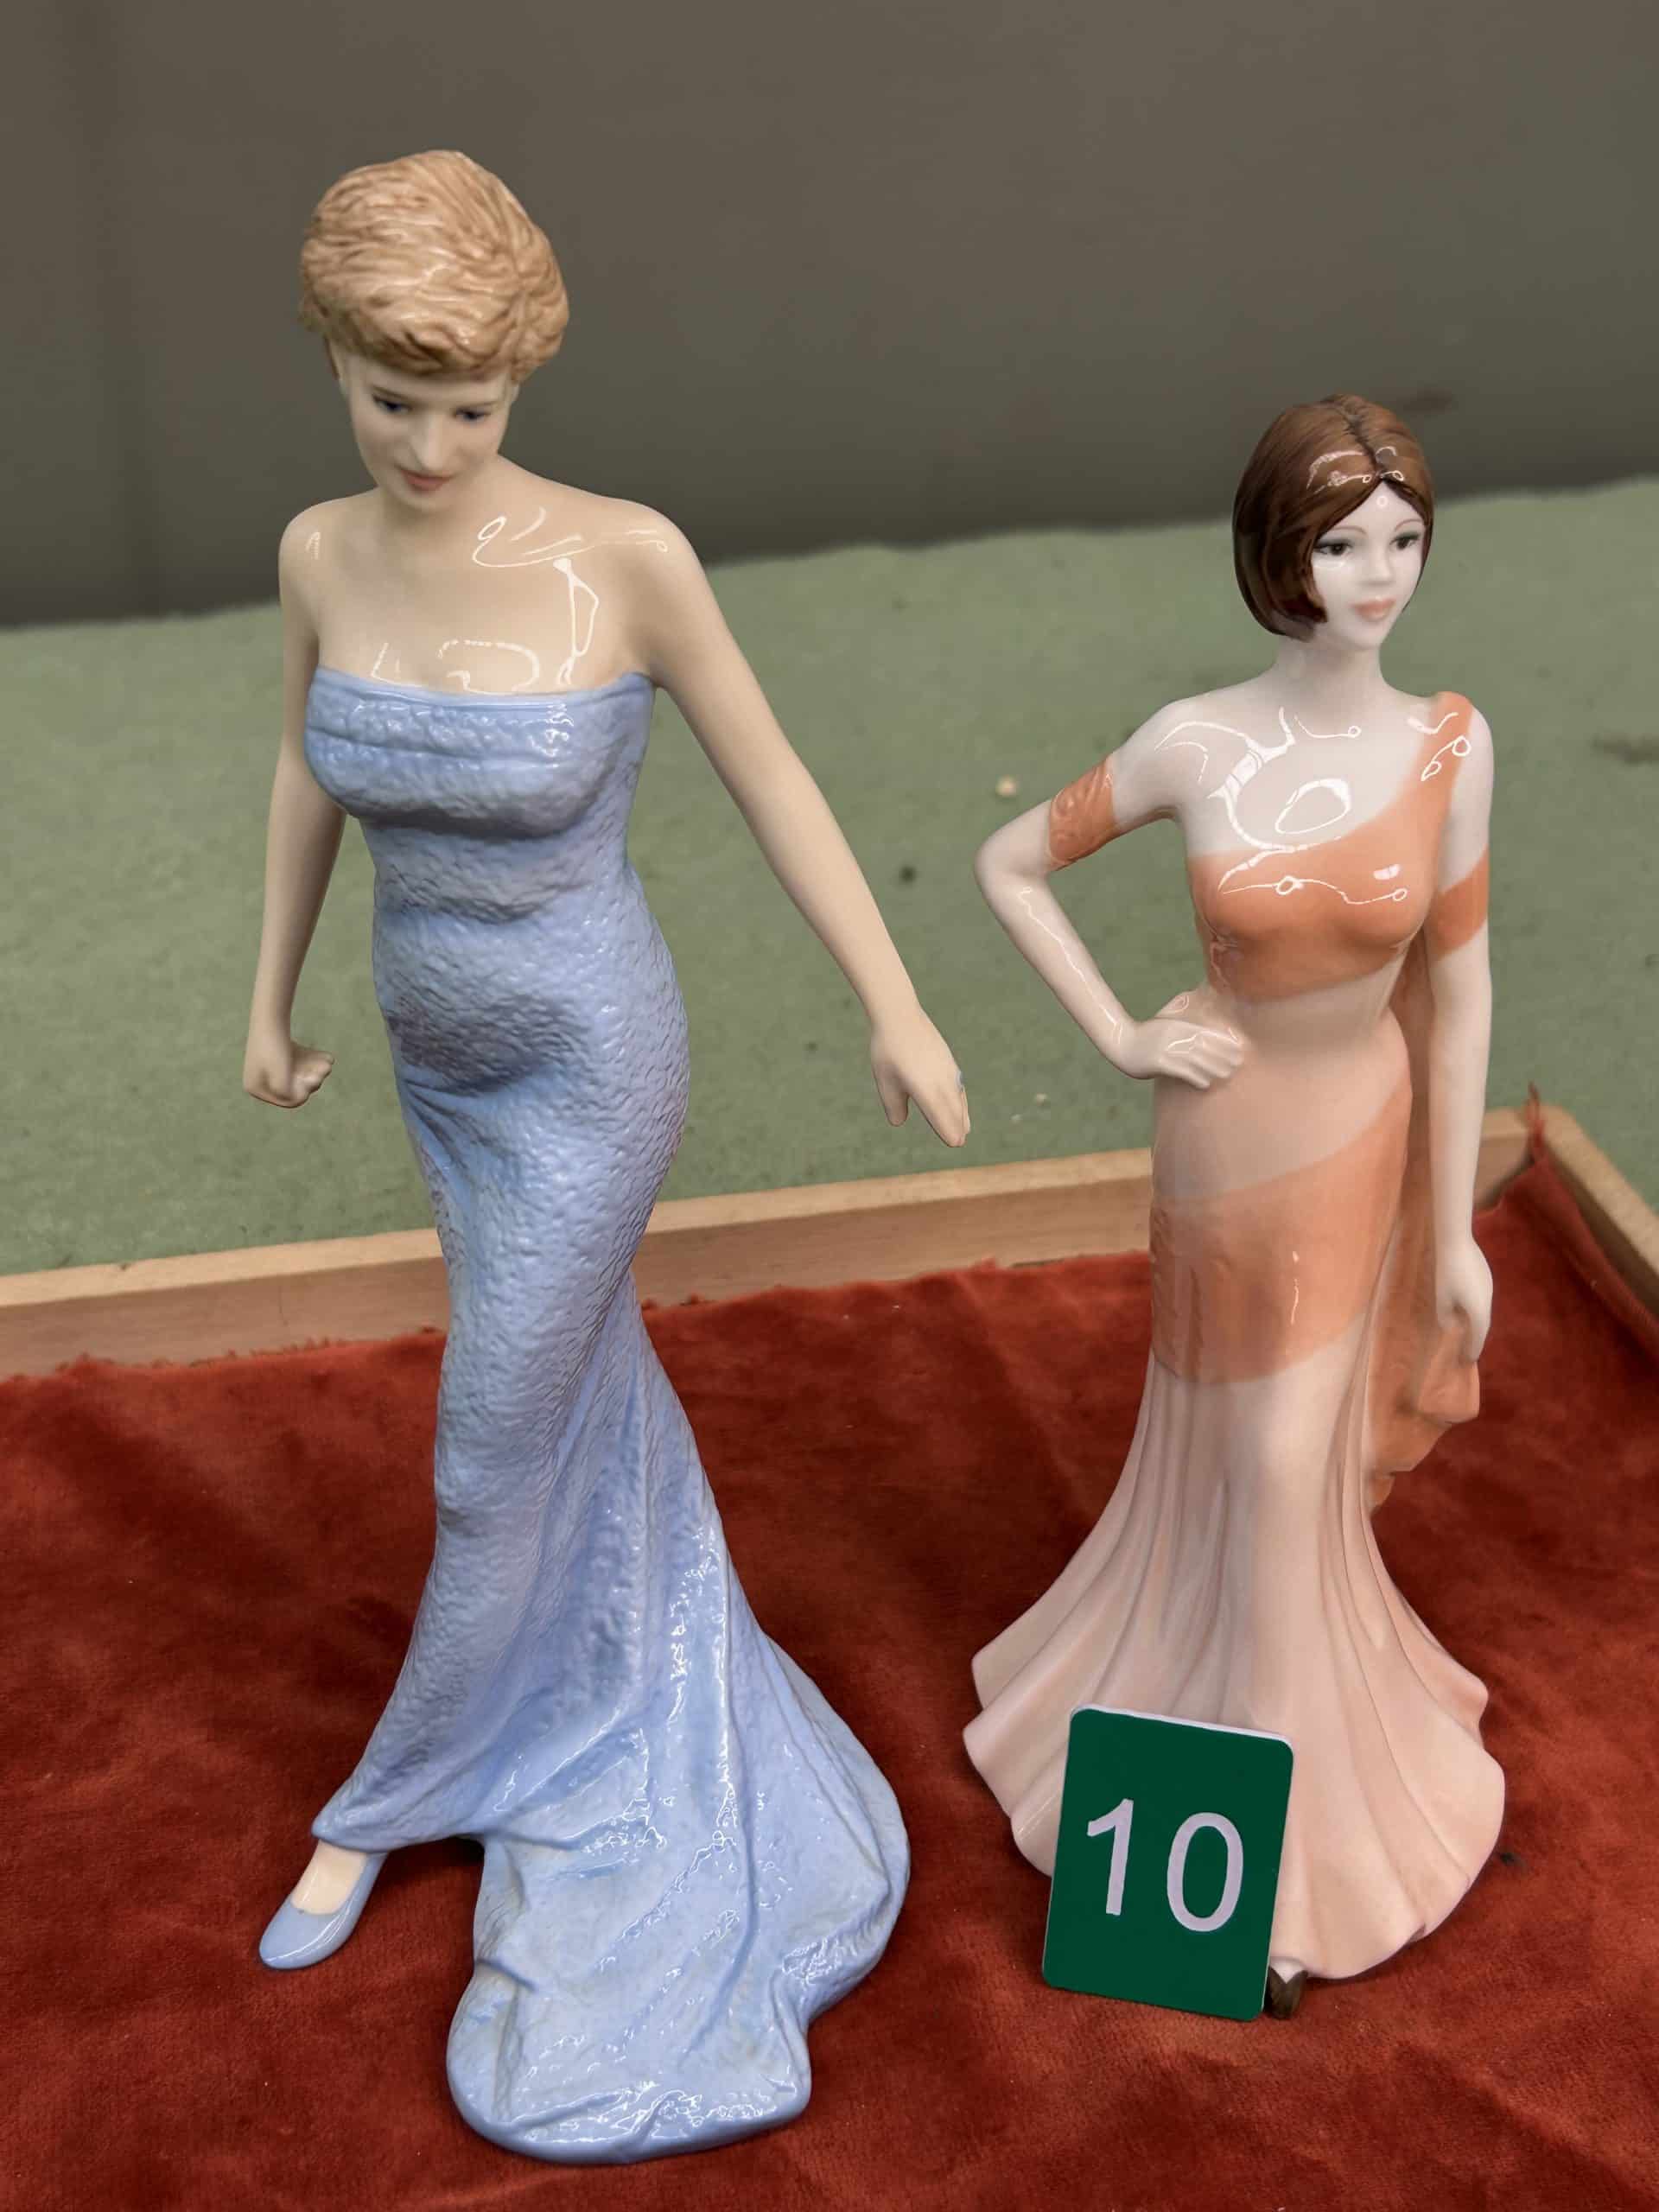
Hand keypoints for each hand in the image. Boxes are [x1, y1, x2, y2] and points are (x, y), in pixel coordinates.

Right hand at [244, 1028, 334, 1109]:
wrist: (270, 1014)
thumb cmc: (274, 1046)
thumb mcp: (281, 1077)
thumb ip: (289, 1095)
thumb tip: (300, 1099)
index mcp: (254, 1087)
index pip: (286, 1100)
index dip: (303, 1092)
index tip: (315, 1080)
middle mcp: (259, 1078)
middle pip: (294, 1087)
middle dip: (312, 1079)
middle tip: (326, 1069)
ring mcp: (269, 1066)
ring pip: (299, 1074)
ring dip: (316, 1069)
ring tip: (328, 1063)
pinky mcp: (279, 1054)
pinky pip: (298, 1063)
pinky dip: (311, 1060)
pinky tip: (327, 1057)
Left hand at [869, 1005, 969, 1146]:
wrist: (901, 1017)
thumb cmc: (888, 1052)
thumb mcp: (885, 1083)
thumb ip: (894, 1106)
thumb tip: (900, 1122)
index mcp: (926, 1090)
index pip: (942, 1117)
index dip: (948, 1131)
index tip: (953, 1143)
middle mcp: (942, 1082)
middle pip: (954, 1110)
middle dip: (957, 1127)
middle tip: (959, 1141)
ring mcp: (949, 1071)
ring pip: (958, 1098)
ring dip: (961, 1114)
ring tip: (965, 1128)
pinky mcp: (949, 1062)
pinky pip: (958, 1086)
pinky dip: (960, 1099)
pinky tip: (958, 1100)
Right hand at [1109, 1013, 1244, 1090]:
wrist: (1119, 1043)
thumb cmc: (1144, 1037)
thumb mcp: (1164, 1026)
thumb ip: (1182, 1028)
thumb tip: (1202, 1035)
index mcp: (1177, 1025)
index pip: (1205, 1033)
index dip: (1223, 1041)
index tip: (1239, 1048)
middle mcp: (1173, 1036)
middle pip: (1203, 1046)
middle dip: (1222, 1055)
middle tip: (1238, 1064)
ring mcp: (1165, 1049)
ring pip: (1194, 1059)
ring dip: (1212, 1067)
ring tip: (1226, 1075)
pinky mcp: (1157, 1062)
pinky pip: (1180, 1071)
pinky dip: (1194, 1077)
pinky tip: (1205, 1083)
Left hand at [1436, 1235, 1492, 1359]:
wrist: (1457, 1243)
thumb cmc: (1447, 1273)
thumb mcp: (1442, 1298)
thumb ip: (1446, 1316)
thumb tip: (1452, 1326)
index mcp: (1479, 1311)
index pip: (1477, 1337)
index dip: (1473, 1349)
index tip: (1468, 1361)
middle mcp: (1488, 1302)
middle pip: (1483, 1325)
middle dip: (1476, 1339)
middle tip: (1468, 1351)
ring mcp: (1490, 1289)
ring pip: (1484, 1311)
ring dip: (1476, 1323)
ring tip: (1468, 1332)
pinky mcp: (1487, 1278)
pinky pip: (1483, 1300)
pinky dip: (1476, 1309)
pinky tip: (1467, 1308)